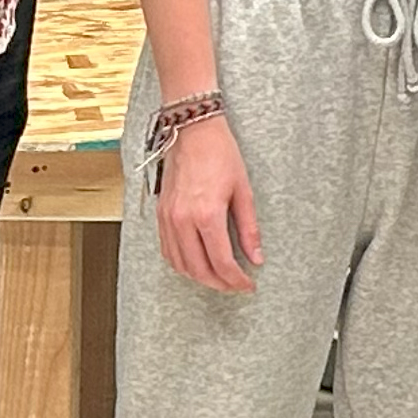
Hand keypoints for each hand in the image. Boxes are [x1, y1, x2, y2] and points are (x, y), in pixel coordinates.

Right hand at [154, 112, 263, 293]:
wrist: (192, 131)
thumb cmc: (220, 154)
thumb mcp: (243, 190)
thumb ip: (249, 228)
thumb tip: (256, 257)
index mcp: (207, 214)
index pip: (221, 262)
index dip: (236, 279)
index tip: (248, 285)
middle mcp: (183, 220)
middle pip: (199, 269)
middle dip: (219, 283)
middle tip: (236, 286)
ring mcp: (168, 218)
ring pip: (180, 264)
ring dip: (200, 277)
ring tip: (219, 278)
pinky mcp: (160, 214)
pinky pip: (167, 250)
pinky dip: (182, 264)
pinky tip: (196, 263)